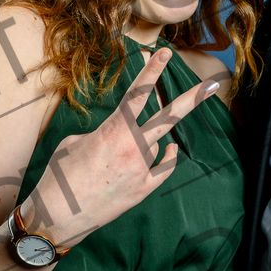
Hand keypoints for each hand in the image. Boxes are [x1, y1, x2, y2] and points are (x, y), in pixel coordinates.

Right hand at [23, 47, 217, 244]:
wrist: (59, 216)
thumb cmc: (61, 175)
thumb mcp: (76, 142)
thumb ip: (106, 132)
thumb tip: (123, 134)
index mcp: (113, 131)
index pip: (137, 94)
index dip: (152, 72)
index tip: (164, 54)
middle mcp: (133, 148)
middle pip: (168, 117)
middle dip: (192, 99)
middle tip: (212, 85)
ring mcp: (142, 169)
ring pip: (156, 143)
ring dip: (142, 143)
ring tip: (111, 161)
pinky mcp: (144, 188)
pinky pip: (164, 167)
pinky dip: (165, 157)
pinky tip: (169, 149)